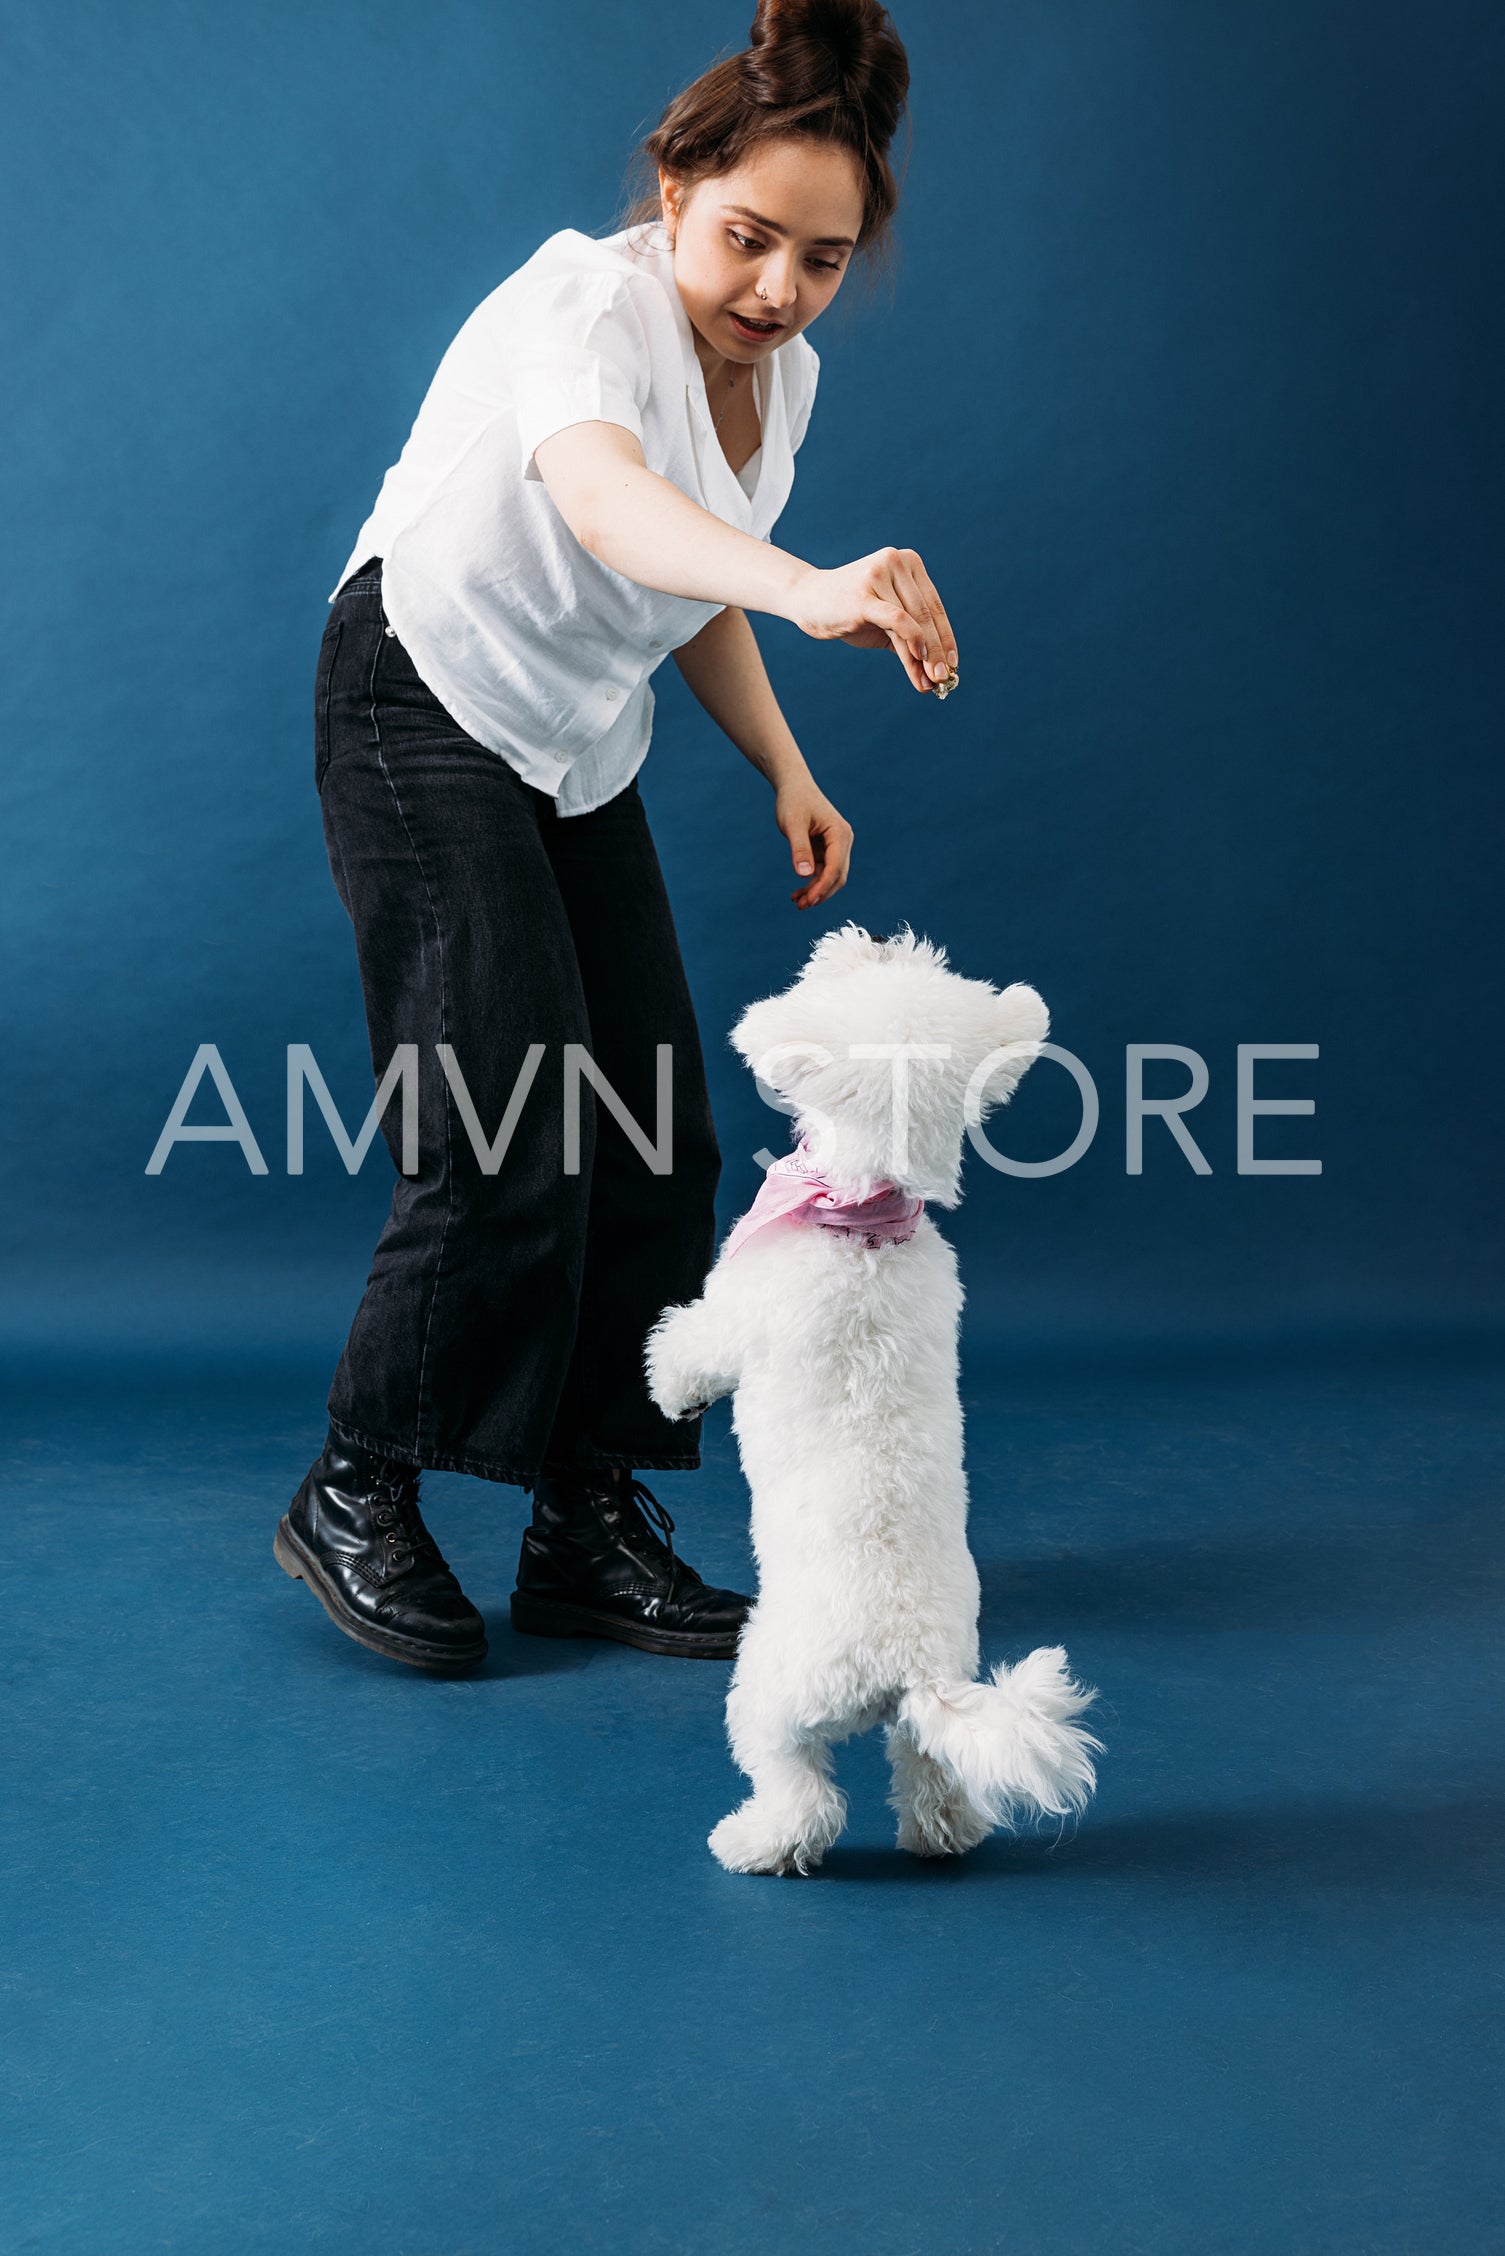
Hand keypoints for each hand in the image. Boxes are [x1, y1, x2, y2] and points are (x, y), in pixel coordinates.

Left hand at [776, 778, 853, 910]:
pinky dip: (812, 883)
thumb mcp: (793, 824)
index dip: (823, 886)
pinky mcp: (828, 849)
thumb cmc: (793, 802)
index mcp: (840, 833)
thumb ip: (799, 849)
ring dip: (816, 891)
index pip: (835, 866)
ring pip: (831, 876)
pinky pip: (823, 871)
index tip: (808, 901)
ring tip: (796, 902)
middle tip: (800, 906)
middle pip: (837, 875)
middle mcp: (843, 840)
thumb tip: (803, 875)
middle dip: (821, 892)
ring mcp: (837, 846)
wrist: (793, 787)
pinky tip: (798, 893)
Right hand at [787, 547, 957, 694]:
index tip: (952, 666)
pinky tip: (919, 660)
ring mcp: (880, 574)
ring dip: (925, 657)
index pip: (935, 607)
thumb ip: (909, 642)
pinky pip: (898, 620)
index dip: (946, 639)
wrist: (807, 600)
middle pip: (927, 616)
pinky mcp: (865, 594)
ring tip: (930, 682)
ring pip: (914, 622)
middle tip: (944, 680)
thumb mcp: (884, 625)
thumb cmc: (848, 612)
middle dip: (937, 653)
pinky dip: (912, 642)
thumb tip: (933, 674)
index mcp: (908, 563)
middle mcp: (897, 561)